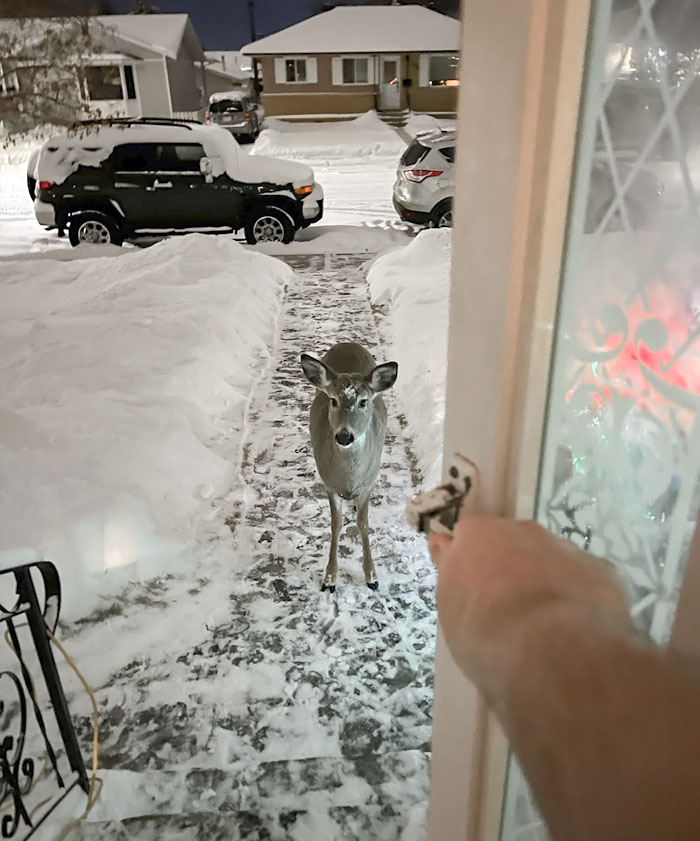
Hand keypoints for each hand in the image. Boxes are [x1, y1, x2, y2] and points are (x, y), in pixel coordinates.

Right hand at [429, 517, 631, 704]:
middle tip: (507, 611)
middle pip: (511, 544)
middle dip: (509, 569)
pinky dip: (580, 600)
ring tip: (546, 627)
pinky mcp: (601, 570)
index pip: (467, 539)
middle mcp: (521, 529)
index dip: (469, 565)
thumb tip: (448, 548)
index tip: (470, 591)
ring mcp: (564, 547)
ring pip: (551, 560)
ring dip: (546, 583)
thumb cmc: (485, 632)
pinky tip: (577, 630)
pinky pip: (585, 581)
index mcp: (478, 534)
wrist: (551, 649)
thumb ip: (453, 574)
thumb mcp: (451, 607)